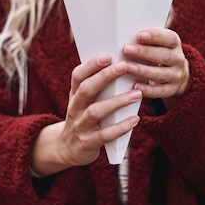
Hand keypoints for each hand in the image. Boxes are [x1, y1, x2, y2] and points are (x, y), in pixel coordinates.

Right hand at [32, 54, 140, 174]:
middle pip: (87, 89)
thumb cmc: (84, 118)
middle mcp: (75, 108)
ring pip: (96, 111)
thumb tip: (124, 67)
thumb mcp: (84, 101)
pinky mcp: (88, 143)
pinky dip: (120, 127)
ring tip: (137, 94)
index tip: (108, 55)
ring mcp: (80, 126)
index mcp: (74, 94)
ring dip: (117, 101)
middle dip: (105, 77)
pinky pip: (105, 135)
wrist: (67, 148)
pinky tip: (135, 119)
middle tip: (124, 66)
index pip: (78, 76)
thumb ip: (99, 87)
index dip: (91, 65)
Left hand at [123, 29, 189, 108]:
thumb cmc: (158, 53)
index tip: (139, 35)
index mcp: (174, 44)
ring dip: (143, 71)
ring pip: (161, 74)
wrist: (175, 74)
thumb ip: (145, 40)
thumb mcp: (158, 44)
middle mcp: (178, 59)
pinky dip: (148, 89)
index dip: (155, 36)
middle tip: (126, 50)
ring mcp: (176, 76)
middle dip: (144, 53)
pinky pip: (160, 91)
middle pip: (164, 56)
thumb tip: (123, 33)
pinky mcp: (171, 90)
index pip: (168, 38)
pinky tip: (135, 86)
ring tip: (128, 68)